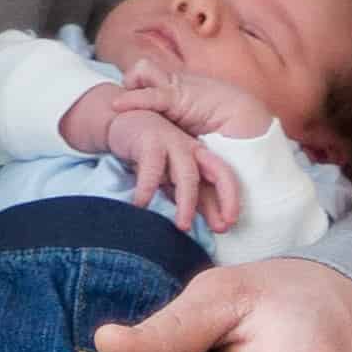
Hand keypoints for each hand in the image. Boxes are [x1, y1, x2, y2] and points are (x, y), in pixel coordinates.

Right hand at [91, 95, 239, 238]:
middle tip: (220, 229)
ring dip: (187, 202)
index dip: (230, 201)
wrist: (121, 122)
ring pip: (187, 174)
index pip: (224, 180)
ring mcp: (173, 142)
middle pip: (217, 173)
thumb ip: (187, 198)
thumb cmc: (150, 154)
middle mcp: (193, 150)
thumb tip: (208, 227)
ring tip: (182, 226)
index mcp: (202, 158)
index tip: (227, 226)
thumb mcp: (171, 179)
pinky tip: (141, 205)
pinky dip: (147, 189)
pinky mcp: (150, 139)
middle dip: (223, 200)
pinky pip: (152, 168)